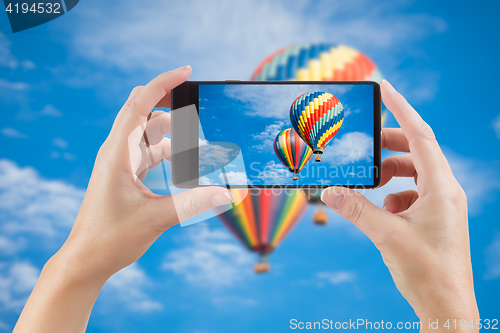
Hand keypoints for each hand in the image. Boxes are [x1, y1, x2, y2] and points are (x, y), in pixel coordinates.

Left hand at [13, 67, 233, 332]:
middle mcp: (117, 152)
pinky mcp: (126, 175)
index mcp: (118, 154)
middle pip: (143, 112)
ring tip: (201, 146)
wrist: (86, 259)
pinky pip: (149, 152)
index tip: (186, 71)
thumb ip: (194, 204)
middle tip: (199, 107)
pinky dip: (169, 152)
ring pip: (149, 133)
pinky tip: (187, 163)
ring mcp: (120, 163)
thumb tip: (228, 193)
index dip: (162, 84)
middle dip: (171, 105)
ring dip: (175, 135)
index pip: (139, 105)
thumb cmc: (111, 238)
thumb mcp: (156, 219)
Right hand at [321, 80, 478, 331]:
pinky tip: (382, 213)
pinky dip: (393, 195)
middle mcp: (445, 191)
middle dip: (388, 146)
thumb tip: (329, 192)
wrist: (446, 306)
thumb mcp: (386, 236)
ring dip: (389, 174)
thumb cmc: (427, 272)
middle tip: (364, 147)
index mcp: (441, 188)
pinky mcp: (435, 218)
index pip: (421, 136)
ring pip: (413, 173)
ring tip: (369, 184)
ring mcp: (442, 205)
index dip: (401, 109)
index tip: (384, 89)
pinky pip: (412, 193)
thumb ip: (356, 209)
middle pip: (416, 152)